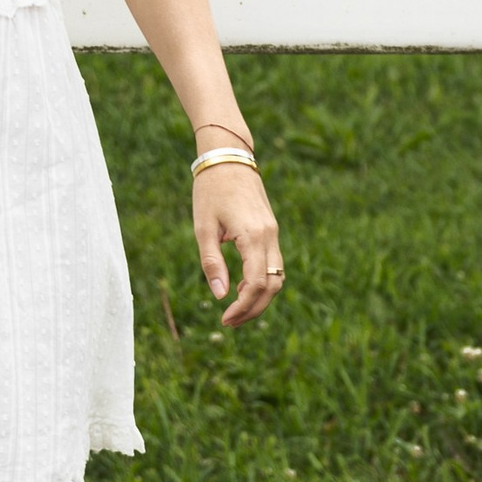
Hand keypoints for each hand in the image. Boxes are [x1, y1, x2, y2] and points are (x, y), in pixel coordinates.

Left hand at [194, 162, 282, 326]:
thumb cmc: (211, 191)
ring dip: (259, 298)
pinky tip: (240, 288)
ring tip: (235, 310)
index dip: (243, 306)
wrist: (229, 158)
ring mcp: (273, 233)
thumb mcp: (203, 228)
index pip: (256, 283)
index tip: (224, 318)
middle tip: (229, 322)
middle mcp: (269, 236)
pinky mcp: (270, 230)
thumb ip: (212, 263)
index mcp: (253, 236)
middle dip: (253, 309)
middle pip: (272, 286)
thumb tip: (219, 296)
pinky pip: (273, 264)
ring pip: (277, 277)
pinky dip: (262, 282)